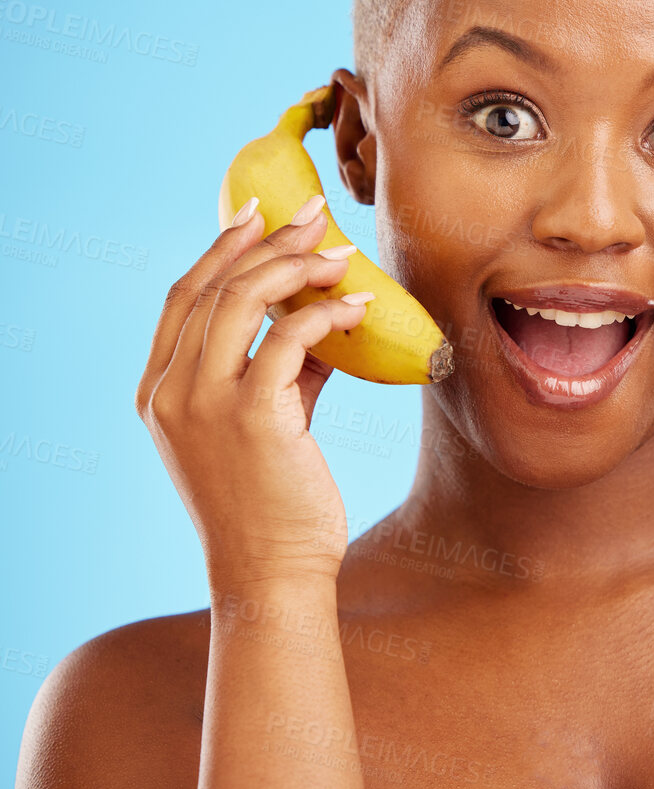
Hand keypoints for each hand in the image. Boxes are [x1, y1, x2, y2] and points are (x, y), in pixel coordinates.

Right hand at [136, 194, 372, 586]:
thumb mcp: (265, 427)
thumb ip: (282, 375)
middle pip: (215, 288)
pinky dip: (327, 314)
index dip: (221, 249)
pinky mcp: (251, 416)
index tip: (258, 214)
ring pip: (246, 302)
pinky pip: (289, 339)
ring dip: (298, 266)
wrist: (271, 574)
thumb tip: (326, 326)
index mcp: (158, 392)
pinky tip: (360, 306)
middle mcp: (170, 392)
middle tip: (314, 215)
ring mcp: (204, 404)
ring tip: (342, 252)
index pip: (183, 297)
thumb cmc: (273, 506)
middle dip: (267, 241)